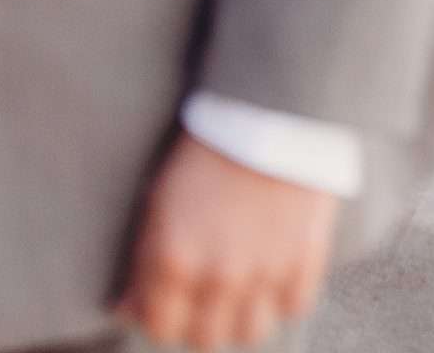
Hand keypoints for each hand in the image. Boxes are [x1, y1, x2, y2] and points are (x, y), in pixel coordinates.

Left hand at [116, 134, 339, 348]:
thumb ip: (144, 262)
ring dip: (243, 317)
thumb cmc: (209, 146)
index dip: (163, 317)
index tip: (169, 302)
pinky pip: (294, 307)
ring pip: (250, 333)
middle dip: (201, 321)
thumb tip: (128, 309)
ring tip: (243, 290)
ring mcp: (264, 273)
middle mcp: (217, 277)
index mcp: (173, 261)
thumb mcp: (161, 199)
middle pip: (206, 338)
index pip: (161, 328)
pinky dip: (285, 296)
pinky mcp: (305, 259)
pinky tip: (277, 270)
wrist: (272, 104)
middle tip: (206, 294)